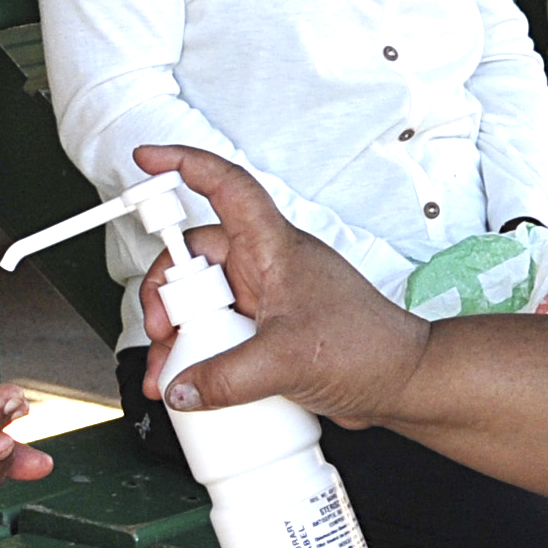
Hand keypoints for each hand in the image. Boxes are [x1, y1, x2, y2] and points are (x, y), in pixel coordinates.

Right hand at [127, 145, 429, 427]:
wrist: (401, 383)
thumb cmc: (368, 347)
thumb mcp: (287, 360)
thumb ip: (227, 377)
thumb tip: (182, 387)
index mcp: (273, 247)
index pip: (225, 186)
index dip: (184, 164)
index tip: (147, 160)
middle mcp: (265, 266)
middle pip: (194, 259)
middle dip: (165, 296)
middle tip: (161, 332)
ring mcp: (264, 300)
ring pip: (201, 304)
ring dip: (177, 337)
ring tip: (168, 373)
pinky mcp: (264, 333)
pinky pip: (217, 335)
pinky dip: (198, 358)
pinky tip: (191, 385)